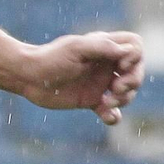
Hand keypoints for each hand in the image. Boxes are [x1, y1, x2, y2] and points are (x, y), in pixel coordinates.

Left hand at [19, 30, 144, 125]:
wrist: (28, 77)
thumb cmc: (50, 58)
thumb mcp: (76, 48)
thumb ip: (103, 47)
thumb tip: (129, 52)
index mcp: (104, 48)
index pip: (134, 46)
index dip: (135, 56)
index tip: (121, 66)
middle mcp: (105, 65)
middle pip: (136, 71)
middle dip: (133, 81)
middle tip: (116, 88)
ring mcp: (100, 83)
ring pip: (127, 92)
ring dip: (124, 99)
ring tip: (107, 101)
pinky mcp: (91, 100)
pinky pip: (111, 110)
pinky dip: (113, 116)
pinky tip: (108, 117)